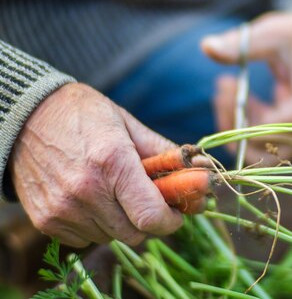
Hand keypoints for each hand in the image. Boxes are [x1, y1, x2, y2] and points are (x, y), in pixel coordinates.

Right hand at [8, 83, 182, 246]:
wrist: (27, 117)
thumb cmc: (85, 116)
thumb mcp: (129, 124)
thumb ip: (164, 152)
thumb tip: (200, 168)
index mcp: (112, 162)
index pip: (150, 216)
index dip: (170, 220)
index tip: (177, 213)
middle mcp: (86, 190)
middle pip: (134, 233)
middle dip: (149, 221)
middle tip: (149, 201)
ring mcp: (63, 208)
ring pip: (110, 238)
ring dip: (122, 223)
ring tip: (116, 194)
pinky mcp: (45, 220)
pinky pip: (84, 239)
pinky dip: (96, 226)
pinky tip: (93, 200)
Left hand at [201, 12, 291, 161]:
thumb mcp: (274, 33)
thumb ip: (242, 44)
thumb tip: (206, 47)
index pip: (260, 133)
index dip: (234, 114)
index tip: (224, 83)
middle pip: (259, 151)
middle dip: (233, 124)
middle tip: (223, 89)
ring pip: (262, 153)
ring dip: (240, 126)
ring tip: (231, 89)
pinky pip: (270, 146)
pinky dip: (253, 127)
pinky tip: (248, 99)